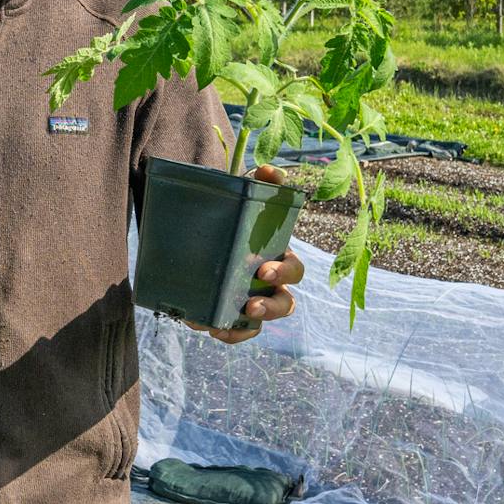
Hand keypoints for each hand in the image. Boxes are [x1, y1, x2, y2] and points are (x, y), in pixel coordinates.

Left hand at [183, 165, 303, 344]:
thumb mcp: (249, 193)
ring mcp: (253, 299)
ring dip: (247, 327)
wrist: (210, 223)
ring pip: (261, 322)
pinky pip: (237, 330)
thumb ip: (263, 180)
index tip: (264, 271)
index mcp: (279, 257)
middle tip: (250, 304)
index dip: (284, 273)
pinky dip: (228, 333)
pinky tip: (209, 327)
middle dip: (271, 308)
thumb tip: (270, 170)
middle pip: (285, 304)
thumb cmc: (238, 212)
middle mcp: (271, 284)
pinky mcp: (232, 310)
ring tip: (222, 324)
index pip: (294, 271)